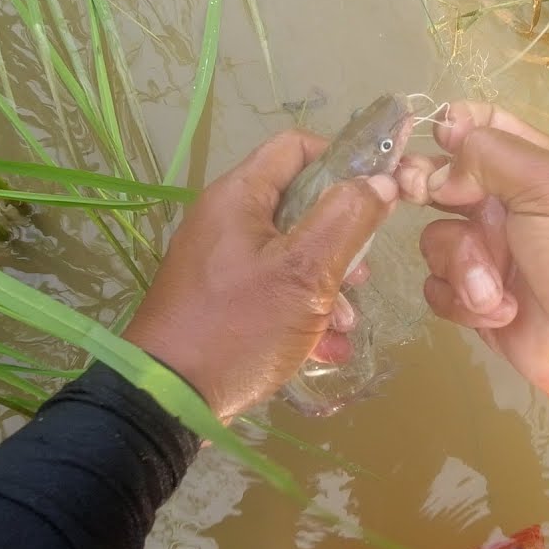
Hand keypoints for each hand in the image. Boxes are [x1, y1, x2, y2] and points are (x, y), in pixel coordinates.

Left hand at [123, 130, 396, 420]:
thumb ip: (346, 219)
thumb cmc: (239, 327)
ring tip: (345, 323)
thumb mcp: (304, 273)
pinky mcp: (220, 301)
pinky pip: (273, 290)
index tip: (379, 194)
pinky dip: (303, 311)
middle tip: (362, 275)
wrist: (167, 402)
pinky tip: (327, 348)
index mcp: (240, 196)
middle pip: (300, 204)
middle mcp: (227, 220)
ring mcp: (221, 263)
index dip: (344, 160)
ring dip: (328, 283)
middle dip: (341, 238)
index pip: (297, 146)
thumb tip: (380, 181)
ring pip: (292, 253)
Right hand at [396, 103, 548, 412]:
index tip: (434, 139)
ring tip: (494, 288)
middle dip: (426, 186)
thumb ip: (490, 157)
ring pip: (435, 237)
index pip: (482, 125)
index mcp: (533, 166)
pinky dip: (460, 299)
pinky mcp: (474, 298)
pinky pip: (436, 286)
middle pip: (443, 178)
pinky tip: (495, 311)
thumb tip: (436, 170)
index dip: (452, 126)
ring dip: (462, 264)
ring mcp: (487, 252)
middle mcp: (505, 204)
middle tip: (418, 193)